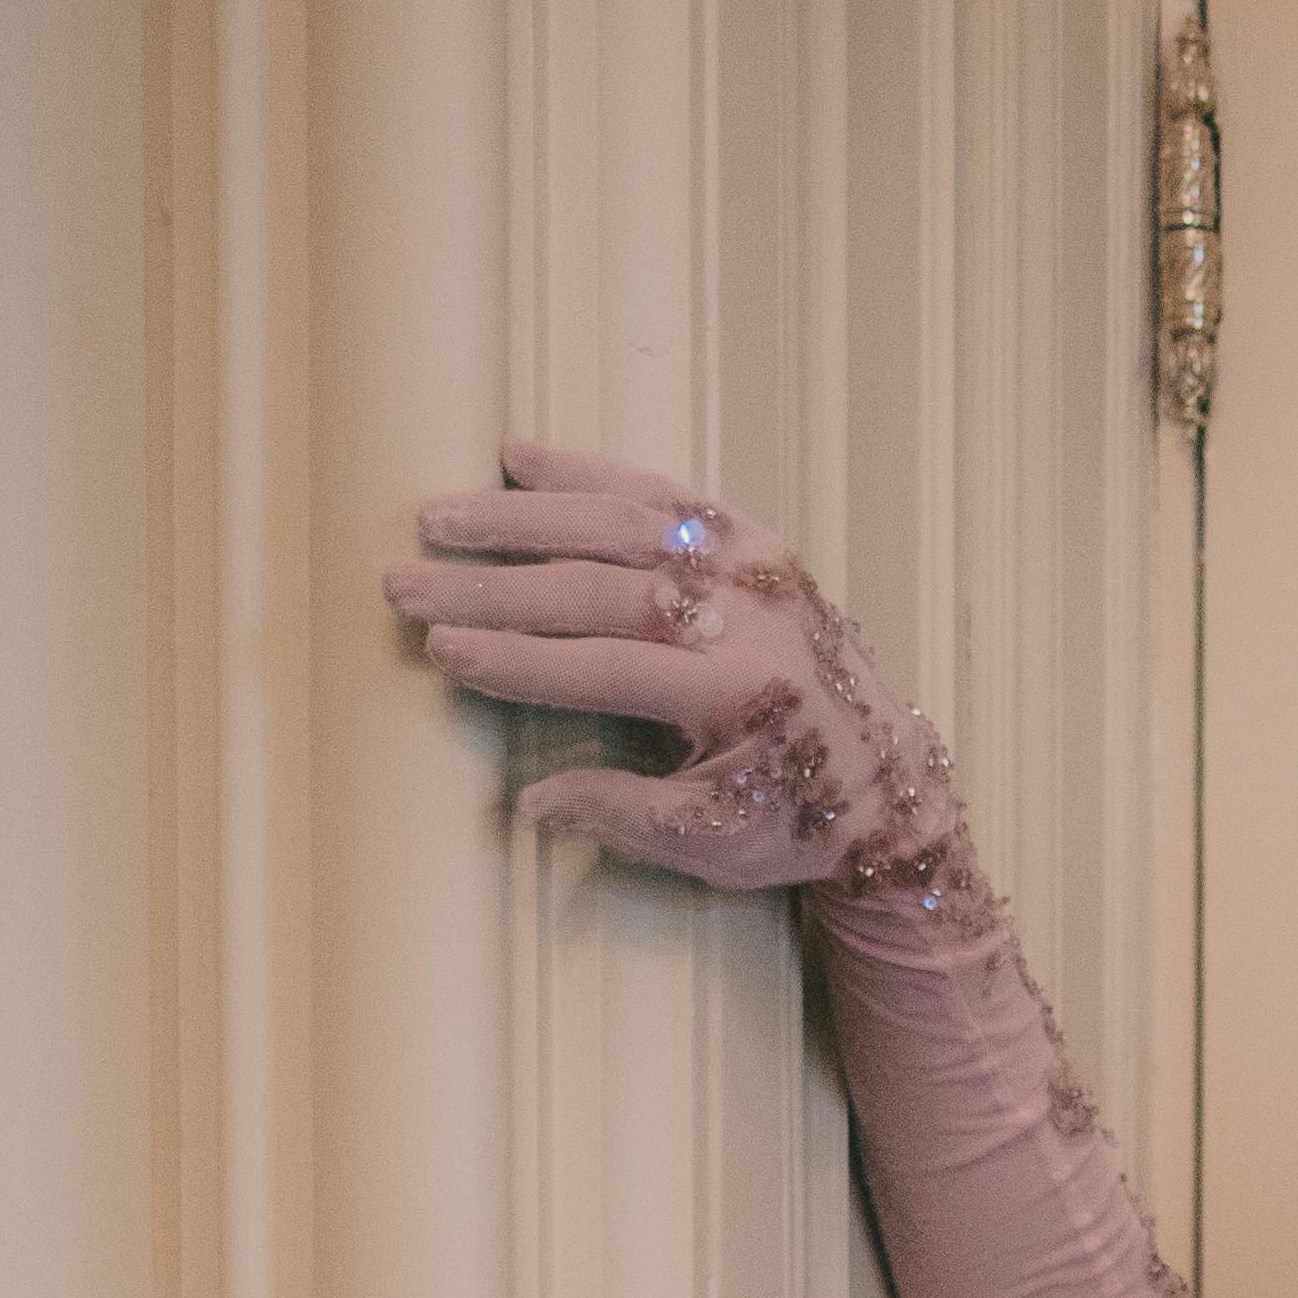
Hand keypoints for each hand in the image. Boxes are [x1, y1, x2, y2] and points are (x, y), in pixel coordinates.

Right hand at [386, 447, 985, 916]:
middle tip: (404, 584)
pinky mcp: (752, 539)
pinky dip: (587, 473)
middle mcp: (743, 613)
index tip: (441, 654)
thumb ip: (621, 818)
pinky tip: (516, 453)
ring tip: (437, 517)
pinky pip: (658, 494)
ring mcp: (750, 564)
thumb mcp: (715, 843)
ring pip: (618, 524)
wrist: (893, 785)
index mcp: (736, 692)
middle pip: (593, 588)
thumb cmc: (795, 824)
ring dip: (519, 516)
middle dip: (491, 588)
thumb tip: (527, 806)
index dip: (518, 662)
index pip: (602, 669)